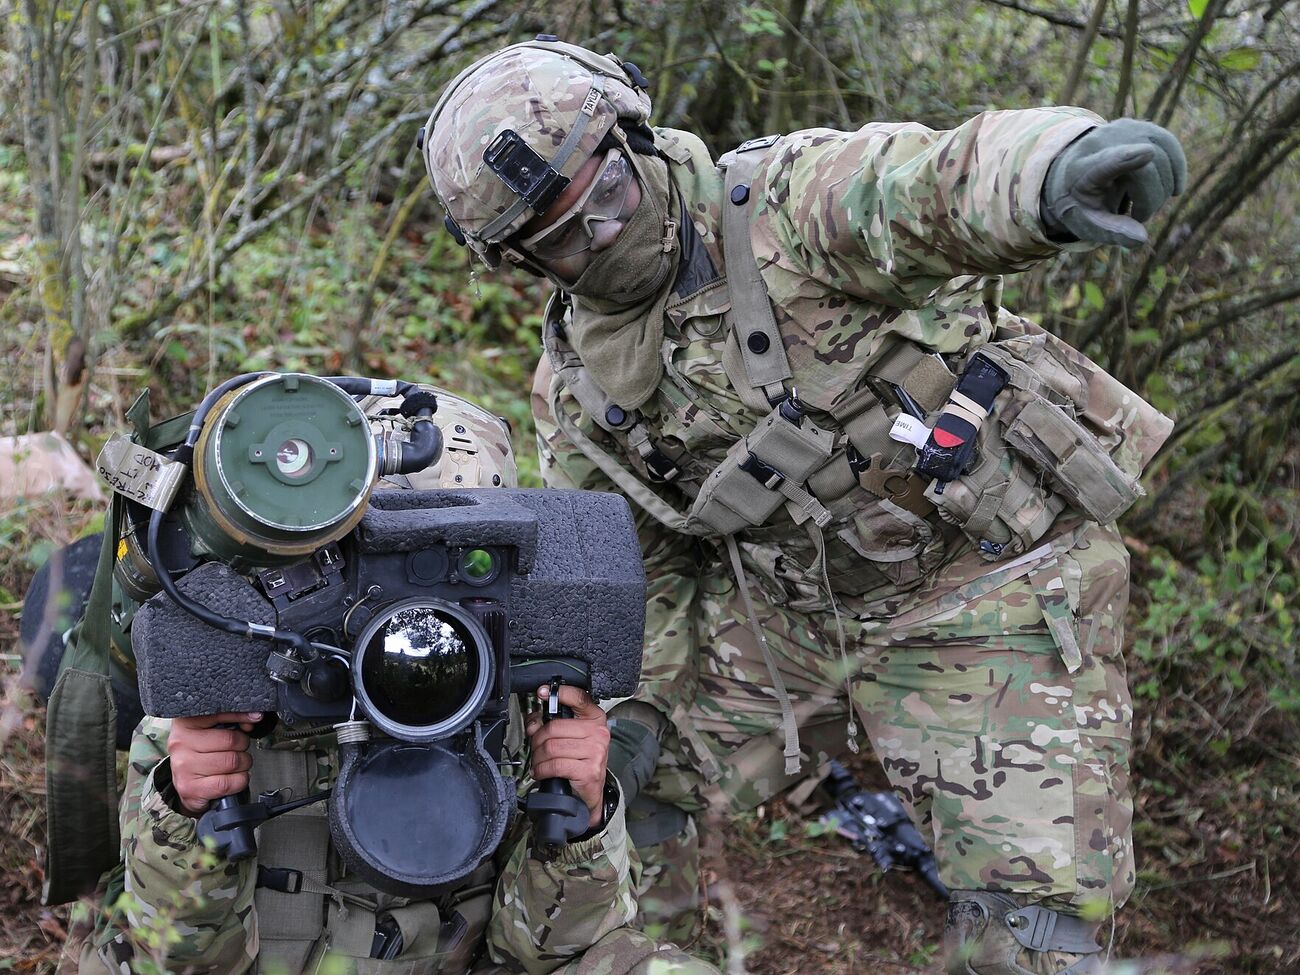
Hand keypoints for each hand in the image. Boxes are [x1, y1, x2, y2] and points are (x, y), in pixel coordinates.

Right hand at [167, 712, 260, 816]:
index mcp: (184, 723)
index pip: (219, 713)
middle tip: (239, 749)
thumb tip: (254, 717)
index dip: (241, 716)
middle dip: (243, 746)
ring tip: (236, 764)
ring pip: (232, 762)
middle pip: (231, 740)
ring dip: (243, 764)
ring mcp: (183, 767)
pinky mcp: (190, 788)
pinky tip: (233, 778)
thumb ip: (232, 719)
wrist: (188, 785)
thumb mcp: (212, 730)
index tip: (253, 719)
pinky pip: (228, 783)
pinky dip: (239, 781)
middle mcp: (180, 744)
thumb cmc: (203, 754)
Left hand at [525, 686, 609, 829]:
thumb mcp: (569, 739)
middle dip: (537, 740)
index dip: (559, 693)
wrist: (590, 793)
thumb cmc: (580, 762)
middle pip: (554, 728)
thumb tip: (533, 721)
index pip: (579, 698)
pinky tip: (541, 772)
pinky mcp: (589, 770)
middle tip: (535, 748)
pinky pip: (556, 764)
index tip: (542, 692)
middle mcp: (598, 733)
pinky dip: (542, 769)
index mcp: (595, 719)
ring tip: (538, 763)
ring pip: (552, 747)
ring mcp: (596, 752)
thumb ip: (551, 726)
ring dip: (538, 757)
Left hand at [1041, 118, 1186, 247]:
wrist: (1072, 173)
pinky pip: (1170, 145)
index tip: (1147, 154)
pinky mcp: (1142, 127)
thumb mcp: (1086, 223)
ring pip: (1163, 155)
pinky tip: (1173, 189)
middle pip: (1147, 168)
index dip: (1125, 158)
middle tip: (1138, 216)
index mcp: (1081, 170)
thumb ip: (1111, 232)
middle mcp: (1102, 142)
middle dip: (1152, 199)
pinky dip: (1176, 169)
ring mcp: (1124, 129)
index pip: (1104, 162)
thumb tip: (1141, 239)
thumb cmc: (1080, 203)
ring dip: (1164, 186)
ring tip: (1146, 202)